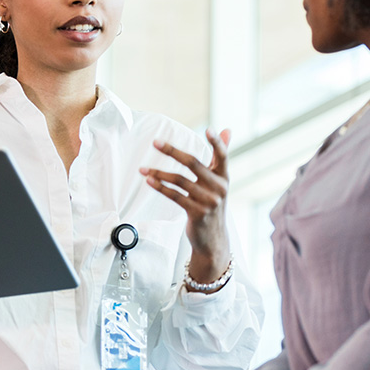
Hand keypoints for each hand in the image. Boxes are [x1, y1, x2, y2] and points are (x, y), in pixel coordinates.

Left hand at [141, 128, 232, 283]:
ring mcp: (208, 201)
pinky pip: (175, 196)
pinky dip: (160, 187)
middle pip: (193, 163)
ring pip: (179, 180)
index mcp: (224, 177)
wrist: (213, 239)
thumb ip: (220, 156)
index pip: (223, 156)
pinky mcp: (197, 213)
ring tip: (143, 168)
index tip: (208, 129)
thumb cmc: (213, 205)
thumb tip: (226, 130)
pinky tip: (149, 181)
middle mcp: (219, 188)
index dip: (216, 143)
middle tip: (155, 142)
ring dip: (158, 172)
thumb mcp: (219, 182)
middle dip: (172, 151)